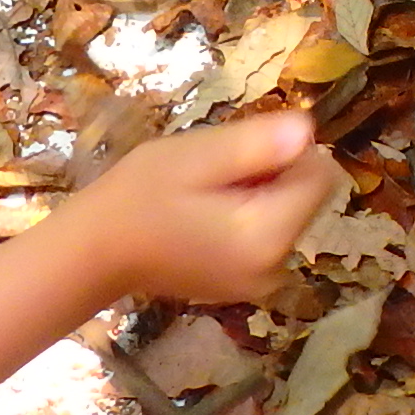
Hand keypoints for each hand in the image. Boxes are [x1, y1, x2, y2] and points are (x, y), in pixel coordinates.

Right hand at [59, 111, 339, 305]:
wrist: (95, 252)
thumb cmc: (136, 196)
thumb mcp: (194, 157)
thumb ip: (254, 144)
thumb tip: (307, 130)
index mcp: (266, 235)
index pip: (319, 175)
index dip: (286, 151)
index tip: (240, 151)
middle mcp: (275, 268)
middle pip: (306, 197)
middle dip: (271, 174)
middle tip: (213, 173)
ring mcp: (261, 282)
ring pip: (287, 213)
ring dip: (258, 194)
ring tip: (204, 195)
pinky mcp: (247, 284)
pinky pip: (267, 235)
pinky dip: (246, 217)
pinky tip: (204, 216)